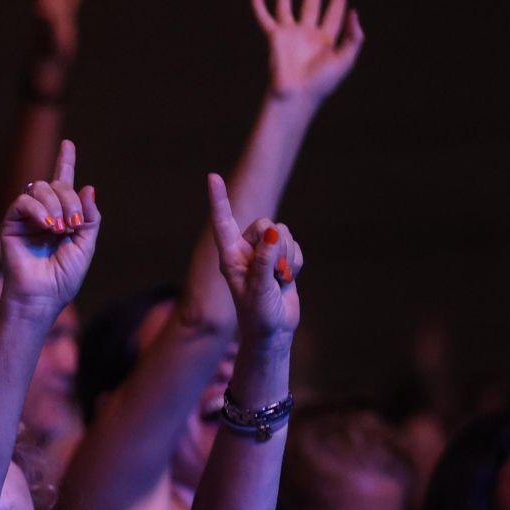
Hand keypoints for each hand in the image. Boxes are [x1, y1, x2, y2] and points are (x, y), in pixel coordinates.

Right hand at [0, 139, 100, 316]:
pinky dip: (38, 210)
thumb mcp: (86, 244)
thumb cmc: (64, 277)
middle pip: (57, 185)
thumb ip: (89, 216)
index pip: (63, 183)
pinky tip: (46, 227)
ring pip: (40, 188)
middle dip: (69, 200)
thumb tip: (88, 186)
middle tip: (72, 226)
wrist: (42, 296)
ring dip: (55, 206)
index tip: (68, 144)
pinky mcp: (11, 223)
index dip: (66, 162)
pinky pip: (23, 201)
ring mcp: (26, 217)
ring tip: (59, 230)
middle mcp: (44, 212)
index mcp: (63, 216)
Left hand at [207, 173, 300, 342]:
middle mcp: (245, 250)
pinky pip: (296, 247)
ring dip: (288, 258)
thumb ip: (265, 260)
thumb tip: (274, 233)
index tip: (212, 177)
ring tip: (279, 281)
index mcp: (229, 256)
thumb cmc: (259, 315)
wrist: (274, 332)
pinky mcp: (282, 258)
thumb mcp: (259, 289)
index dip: (219, 200)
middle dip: (276, 246)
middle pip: (265, 224)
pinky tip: (287, 281)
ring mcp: (264, 253)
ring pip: (284, 234)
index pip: (222, 222)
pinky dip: (297, 264)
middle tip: (275, 273)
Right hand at [250, 0, 363, 103]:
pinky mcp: (274, 37)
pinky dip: (258, 5)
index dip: (338, 2)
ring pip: (286, 9)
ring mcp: (289, 35)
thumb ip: (354, 37)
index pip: (333, 15)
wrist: (296, 94)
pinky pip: (264, 17)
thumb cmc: (322, 82)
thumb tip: (354, 13)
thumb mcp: (346, 59)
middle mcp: (307, 35)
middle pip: (311, 6)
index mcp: (325, 40)